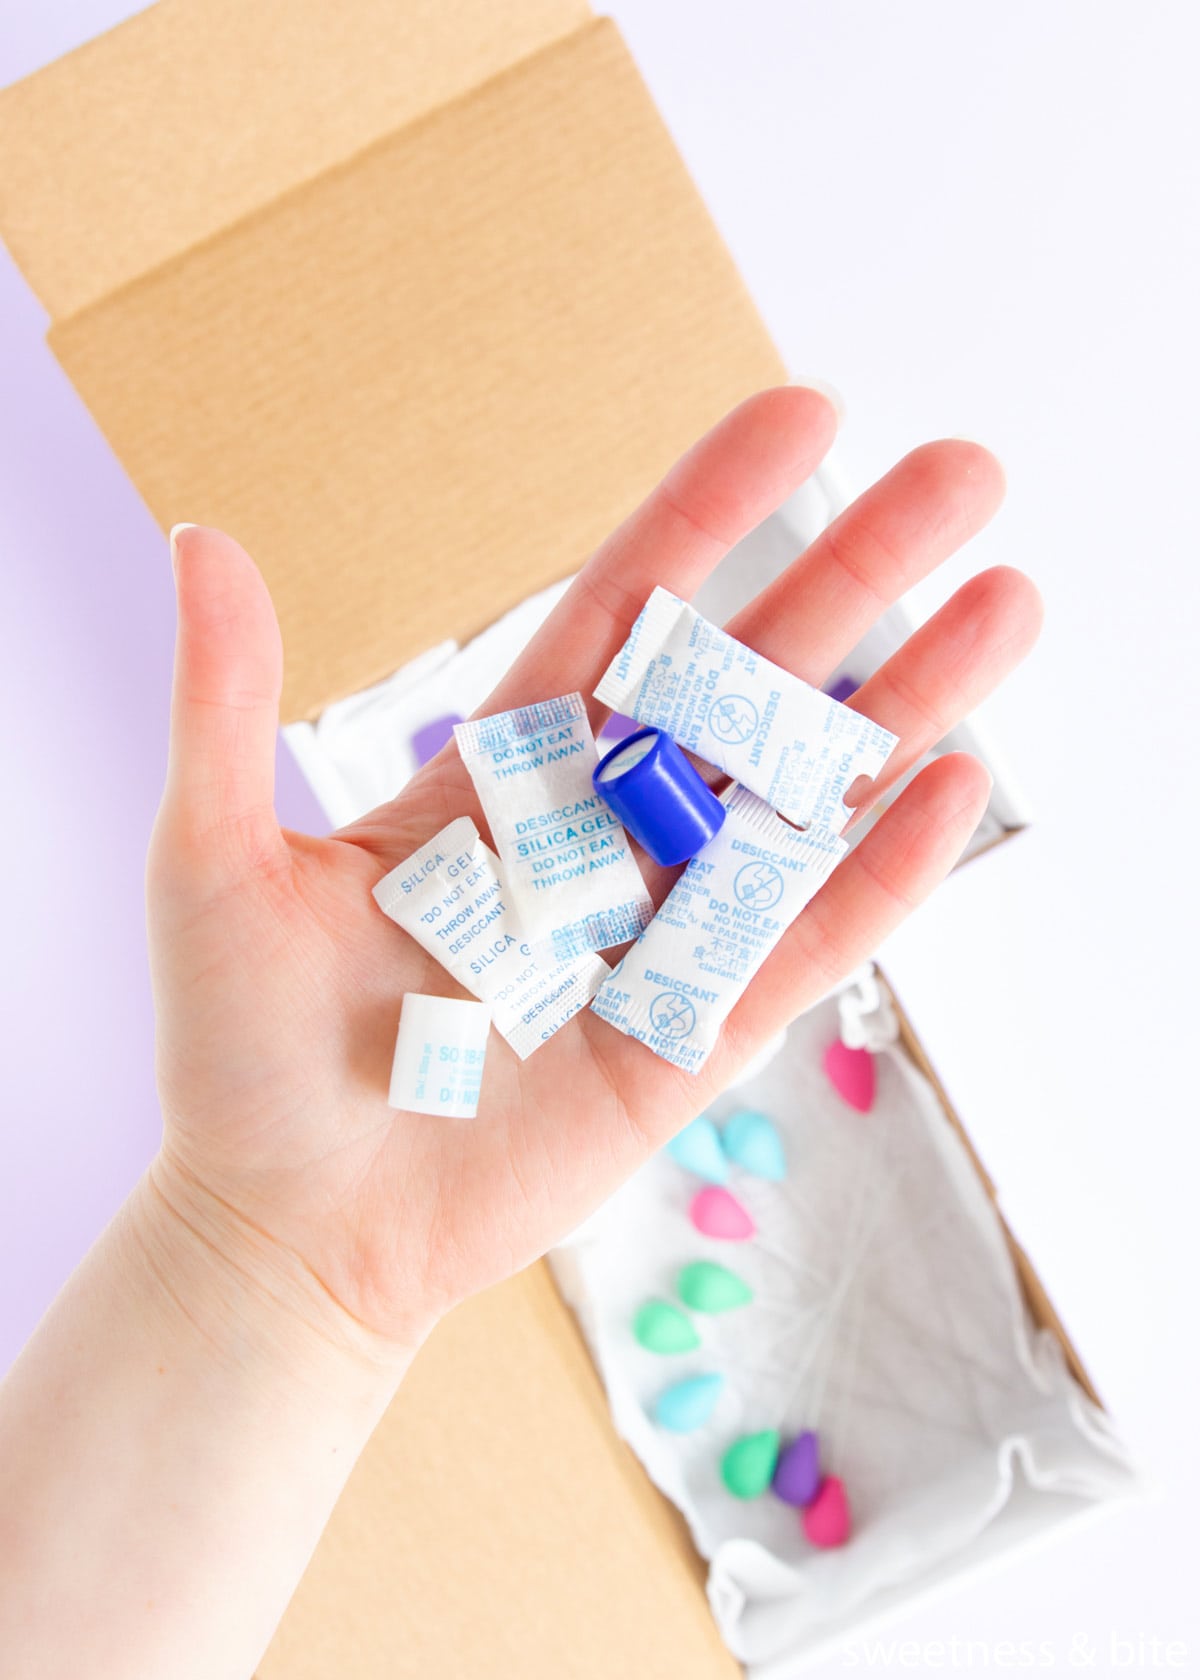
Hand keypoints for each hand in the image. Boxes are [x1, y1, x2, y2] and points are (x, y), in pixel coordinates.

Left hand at [146, 387, 1039, 1359]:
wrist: (289, 1231)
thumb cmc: (241, 1053)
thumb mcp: (211, 863)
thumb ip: (228, 703)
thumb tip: (201, 538)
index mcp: (499, 774)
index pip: (623, 612)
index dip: (713, 512)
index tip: (805, 415)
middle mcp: (595, 835)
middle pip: (744, 685)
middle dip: (854, 578)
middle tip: (964, 476)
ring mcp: (656, 935)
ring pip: (799, 801)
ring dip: (906, 706)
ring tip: (1009, 606)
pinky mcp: (693, 1040)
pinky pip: (802, 946)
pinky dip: (879, 873)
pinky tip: (957, 786)